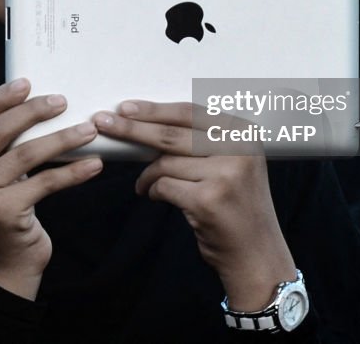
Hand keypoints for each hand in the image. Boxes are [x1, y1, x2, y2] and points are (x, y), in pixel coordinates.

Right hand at [0, 79, 102, 299]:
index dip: (4, 98)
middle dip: (34, 111)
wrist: (3, 263)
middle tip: (63, 100)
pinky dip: (73, 172)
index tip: (29, 83)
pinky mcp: (2, 212)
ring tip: (89, 130)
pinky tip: (94, 164)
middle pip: (0, 131)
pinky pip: (45, 183)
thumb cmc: (3, 208)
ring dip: (62, 139)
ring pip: (26, 154)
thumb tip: (34, 100)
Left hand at [93, 101, 294, 310]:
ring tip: (143, 184)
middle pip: (172, 134)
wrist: (256, 253)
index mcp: (244, 133)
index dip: (154, 110)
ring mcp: (225, 175)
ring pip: (164, 163)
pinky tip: (153, 195)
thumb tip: (146, 123)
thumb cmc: (235, 205)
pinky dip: (152, 190)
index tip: (125, 107)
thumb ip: (201, 142)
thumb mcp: (232, 163)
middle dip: (132, 129)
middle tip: (103, 123)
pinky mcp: (208, 200)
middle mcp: (239, 150)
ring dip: (147, 174)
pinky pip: (163, 185)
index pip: (190, 113)